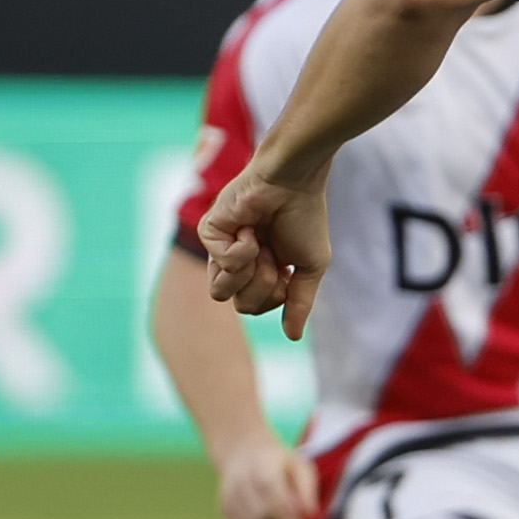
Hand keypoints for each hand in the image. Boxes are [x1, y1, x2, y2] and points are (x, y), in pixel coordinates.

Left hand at [201, 164, 332, 335]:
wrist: (295, 181)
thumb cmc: (305, 217)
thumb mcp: (310, 267)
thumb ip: (299, 302)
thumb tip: (293, 337)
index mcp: (257, 270)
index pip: (254, 307)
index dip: (275, 295)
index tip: (288, 267)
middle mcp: (234, 261)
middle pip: (238, 305)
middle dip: (263, 285)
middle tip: (273, 255)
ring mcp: (219, 247)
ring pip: (220, 291)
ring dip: (250, 271)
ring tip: (261, 245)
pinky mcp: (209, 231)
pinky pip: (220, 262)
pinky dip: (243, 247)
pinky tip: (250, 226)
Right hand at [213, 434, 316, 518]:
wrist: (243, 453)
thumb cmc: (280, 463)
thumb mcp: (300, 466)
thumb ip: (307, 490)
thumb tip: (311, 516)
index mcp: (260, 465)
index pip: (269, 490)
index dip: (287, 512)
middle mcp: (239, 482)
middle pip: (260, 516)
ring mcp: (229, 498)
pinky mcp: (225, 512)